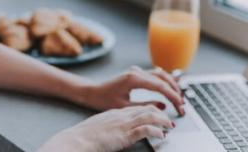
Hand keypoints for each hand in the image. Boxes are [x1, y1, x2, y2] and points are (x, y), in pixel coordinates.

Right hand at [38, 105, 173, 151]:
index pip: (138, 108)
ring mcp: (124, 124)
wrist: (78, 139)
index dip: (151, 110)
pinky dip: (156, 131)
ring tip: (170, 125)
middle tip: (168, 119)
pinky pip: (146, 129)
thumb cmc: (85, 135)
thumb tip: (116, 130)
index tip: (158, 114)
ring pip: (150, 116)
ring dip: (163, 121)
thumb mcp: (100, 126)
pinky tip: (161, 135)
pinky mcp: (126, 134)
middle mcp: (122, 115)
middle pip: (147, 109)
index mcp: (116, 112)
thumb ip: (110, 125)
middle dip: (161, 113)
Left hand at [81, 66, 185, 115]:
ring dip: (172, 85)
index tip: (180, 105)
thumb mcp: (124, 107)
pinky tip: (170, 87)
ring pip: (160, 74)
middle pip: (163, 78)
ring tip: (179, 97)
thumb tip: (163, 106)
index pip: (160, 86)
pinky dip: (164, 81)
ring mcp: (136, 71)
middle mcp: (136, 72)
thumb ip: (145, 106)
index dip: (173, 96)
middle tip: (182, 105)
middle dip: (175, 91)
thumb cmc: (104, 100)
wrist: (92, 92)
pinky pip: (154, 75)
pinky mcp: (136, 73)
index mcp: (134, 79)